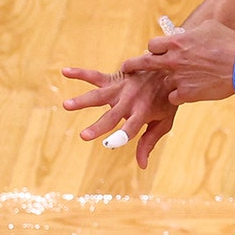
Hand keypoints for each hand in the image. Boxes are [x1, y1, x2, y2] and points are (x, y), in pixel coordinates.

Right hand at [61, 68, 178, 168]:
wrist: (169, 69)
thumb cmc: (166, 99)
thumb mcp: (164, 122)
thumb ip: (149, 142)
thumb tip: (142, 166)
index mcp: (142, 113)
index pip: (131, 128)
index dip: (120, 136)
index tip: (108, 145)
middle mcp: (130, 101)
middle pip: (111, 116)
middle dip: (98, 126)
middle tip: (83, 136)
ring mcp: (121, 89)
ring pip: (99, 96)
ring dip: (83, 100)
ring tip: (67, 105)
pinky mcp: (114, 78)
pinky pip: (95, 75)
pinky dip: (80, 73)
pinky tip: (65, 72)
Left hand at [121, 19, 234, 104]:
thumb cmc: (230, 44)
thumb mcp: (211, 27)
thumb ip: (194, 30)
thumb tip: (190, 30)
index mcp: (177, 42)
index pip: (153, 45)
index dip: (154, 48)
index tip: (155, 51)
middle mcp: (173, 60)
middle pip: (145, 63)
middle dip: (133, 65)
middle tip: (126, 68)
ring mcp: (178, 78)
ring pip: (162, 83)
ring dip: (168, 82)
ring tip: (177, 83)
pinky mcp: (187, 94)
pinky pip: (173, 98)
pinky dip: (179, 96)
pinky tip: (188, 94)